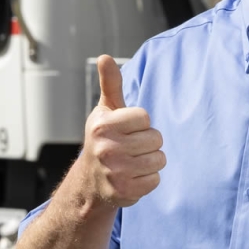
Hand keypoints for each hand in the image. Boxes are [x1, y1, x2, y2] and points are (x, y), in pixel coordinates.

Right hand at [80, 55, 163, 209]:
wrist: (90, 183)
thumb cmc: (103, 141)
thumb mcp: (105, 112)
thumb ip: (110, 84)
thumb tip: (105, 57)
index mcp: (102, 126)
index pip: (145, 117)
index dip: (139, 124)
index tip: (126, 130)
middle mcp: (106, 148)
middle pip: (156, 138)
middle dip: (147, 143)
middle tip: (129, 149)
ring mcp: (115, 171)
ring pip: (159, 159)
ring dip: (150, 162)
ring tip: (132, 163)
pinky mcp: (125, 191)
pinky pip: (155, 179)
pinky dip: (148, 180)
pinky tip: (132, 178)